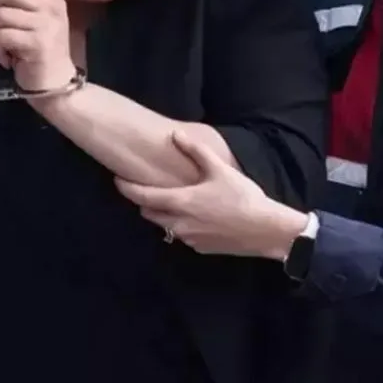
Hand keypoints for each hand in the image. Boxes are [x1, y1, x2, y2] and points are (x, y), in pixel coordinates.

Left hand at [0, 0, 75, 89]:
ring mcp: (47, 25)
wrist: (54, 80)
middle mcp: (52, 7)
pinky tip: (7, 57)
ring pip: (1, 14)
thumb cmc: (38, 49)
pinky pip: (2, 35)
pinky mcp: (38, 43)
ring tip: (1, 44)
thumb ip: (4, 1)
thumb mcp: (24, 20)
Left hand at [115, 131, 308, 257]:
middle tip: (152, 190)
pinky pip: (184, 236)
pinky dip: (185, 226)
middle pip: (148, 214)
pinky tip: (202, 218)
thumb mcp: (220, 170)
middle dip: (145, 203)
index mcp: (179, 202)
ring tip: (179, 203)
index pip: (141, 196)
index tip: (117, 179)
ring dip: (166, 215)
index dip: (126, 188)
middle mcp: (177, 223)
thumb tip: (176, 134)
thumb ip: (196, 151)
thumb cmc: (242, 197)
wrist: (265, 230)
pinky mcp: (200, 248)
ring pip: (166, 226)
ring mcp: (188, 239)